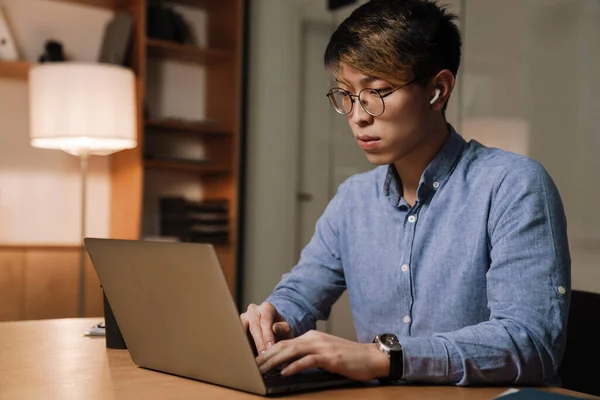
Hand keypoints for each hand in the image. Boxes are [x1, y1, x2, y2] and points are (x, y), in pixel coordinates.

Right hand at [240, 302, 291, 353]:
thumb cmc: (280, 331)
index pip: (266, 320)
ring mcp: (243, 317)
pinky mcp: (236, 326)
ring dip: (248, 344)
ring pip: (243, 330)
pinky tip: (246, 356)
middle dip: (259, 342)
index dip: (267, 335)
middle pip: (254, 326)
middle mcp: (253, 310)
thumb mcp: (286, 329)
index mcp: (267, 307)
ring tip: (253, 357)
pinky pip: (237, 336)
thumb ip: (283, 328)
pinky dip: (241, 346)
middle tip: (263, 356)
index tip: (270, 348)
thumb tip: (275, 328)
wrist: (271, 331)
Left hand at [256, 330, 389, 381]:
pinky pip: (308, 360)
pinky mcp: (330, 356)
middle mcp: (314, 339)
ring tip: (262, 369)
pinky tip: (285, 372)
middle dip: (266, 356)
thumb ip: (308, 355)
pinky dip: (294, 366)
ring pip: (292, 351)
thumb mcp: (325, 354)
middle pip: (284, 345)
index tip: (255, 361)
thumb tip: (288, 366)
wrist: (371, 357)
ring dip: (274, 361)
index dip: (268, 351)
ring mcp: (322, 346)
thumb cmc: (348, 358)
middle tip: (252, 366)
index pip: (284, 343)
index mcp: (311, 337)